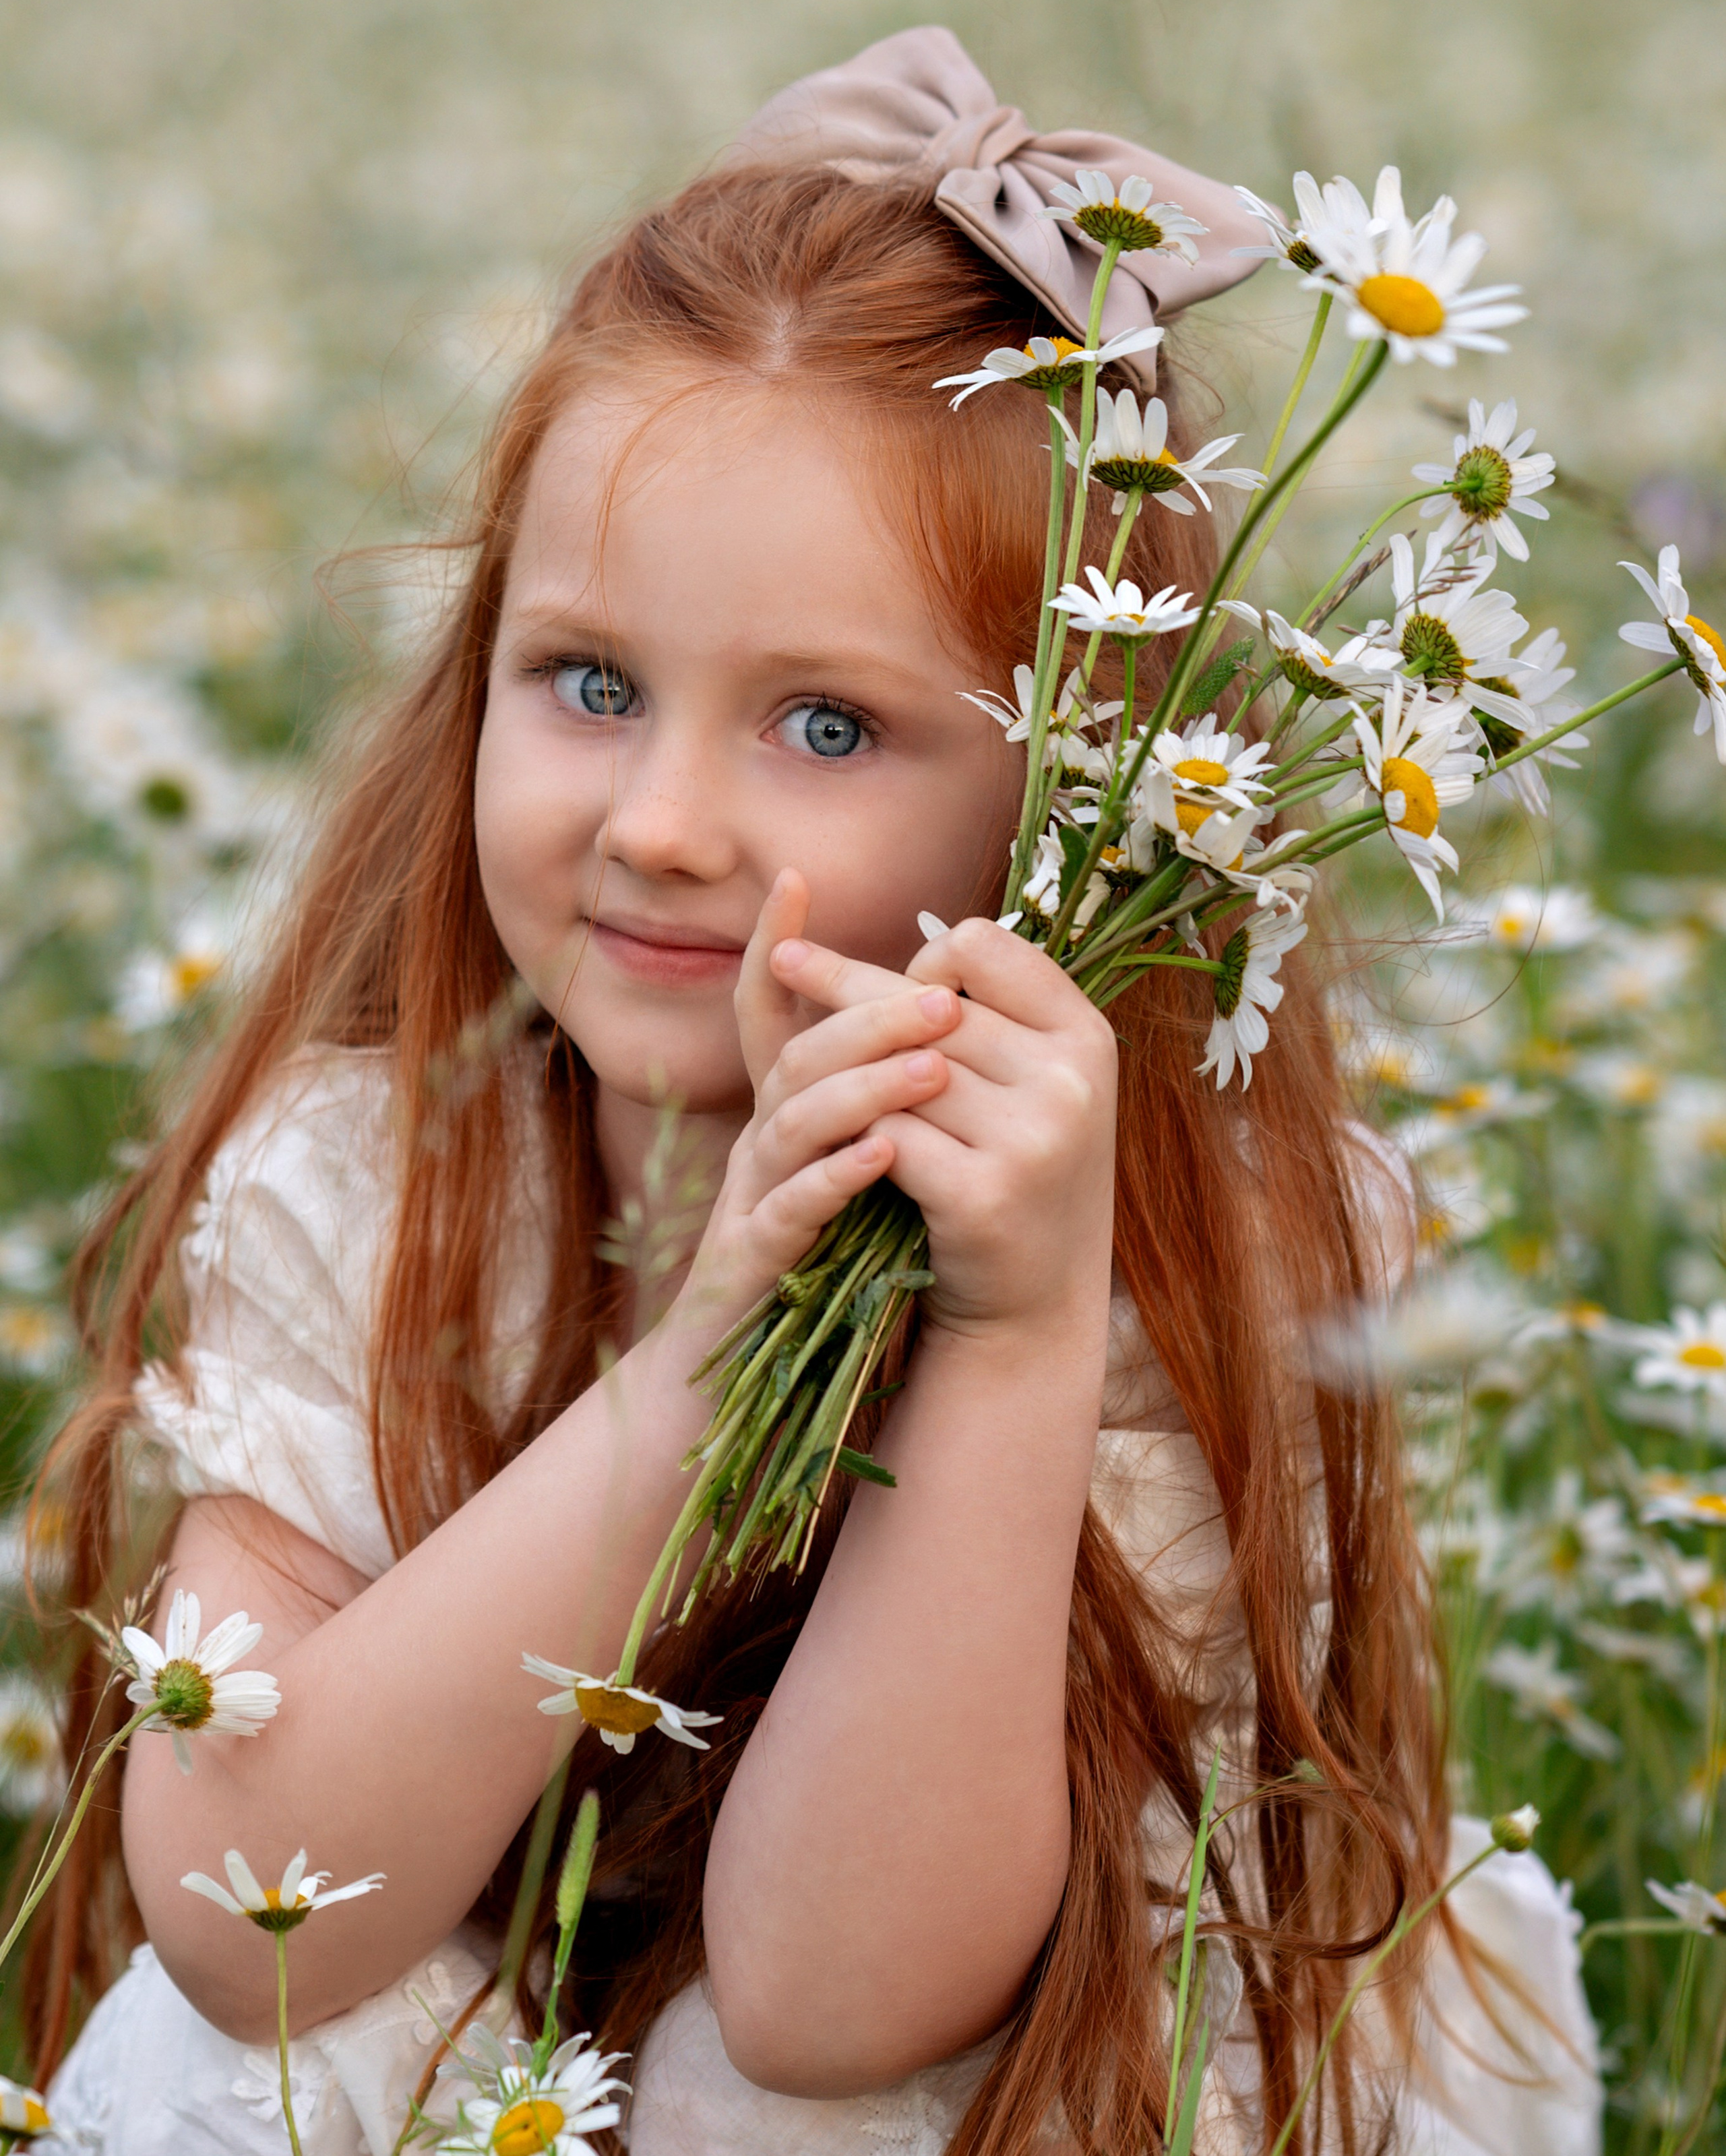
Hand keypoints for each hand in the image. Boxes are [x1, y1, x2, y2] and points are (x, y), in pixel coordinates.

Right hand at [670, 871, 965, 1343]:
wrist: (732, 1379)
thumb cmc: (801, 1270)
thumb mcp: (830, 1174)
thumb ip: (861, 1110)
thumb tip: (926, 1045)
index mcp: (776, 1117)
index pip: (767, 1014)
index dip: (775, 948)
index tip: (794, 879)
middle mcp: (755, 1144)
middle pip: (795, 1054)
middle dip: (865, 1015)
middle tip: (945, 997)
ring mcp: (749, 1200)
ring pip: (791, 1121)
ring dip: (862, 1087)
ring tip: (931, 1069)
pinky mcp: (752, 1263)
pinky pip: (787, 1210)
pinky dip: (834, 1178)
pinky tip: (885, 1156)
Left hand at [760, 913, 1118, 1341]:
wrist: (1036, 1302)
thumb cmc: (1020, 1174)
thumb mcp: (1031, 1086)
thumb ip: (986, 1019)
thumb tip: (904, 945)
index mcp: (1087, 1035)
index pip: (984, 946)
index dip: (928, 958)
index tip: (901, 983)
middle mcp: (1071, 1079)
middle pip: (928, 1007)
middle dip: (849, 988)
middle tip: (785, 962)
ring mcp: (1033, 1139)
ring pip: (899, 1070)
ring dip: (849, 1068)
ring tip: (802, 1055)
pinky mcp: (984, 1196)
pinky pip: (888, 1137)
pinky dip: (855, 1135)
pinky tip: (831, 1134)